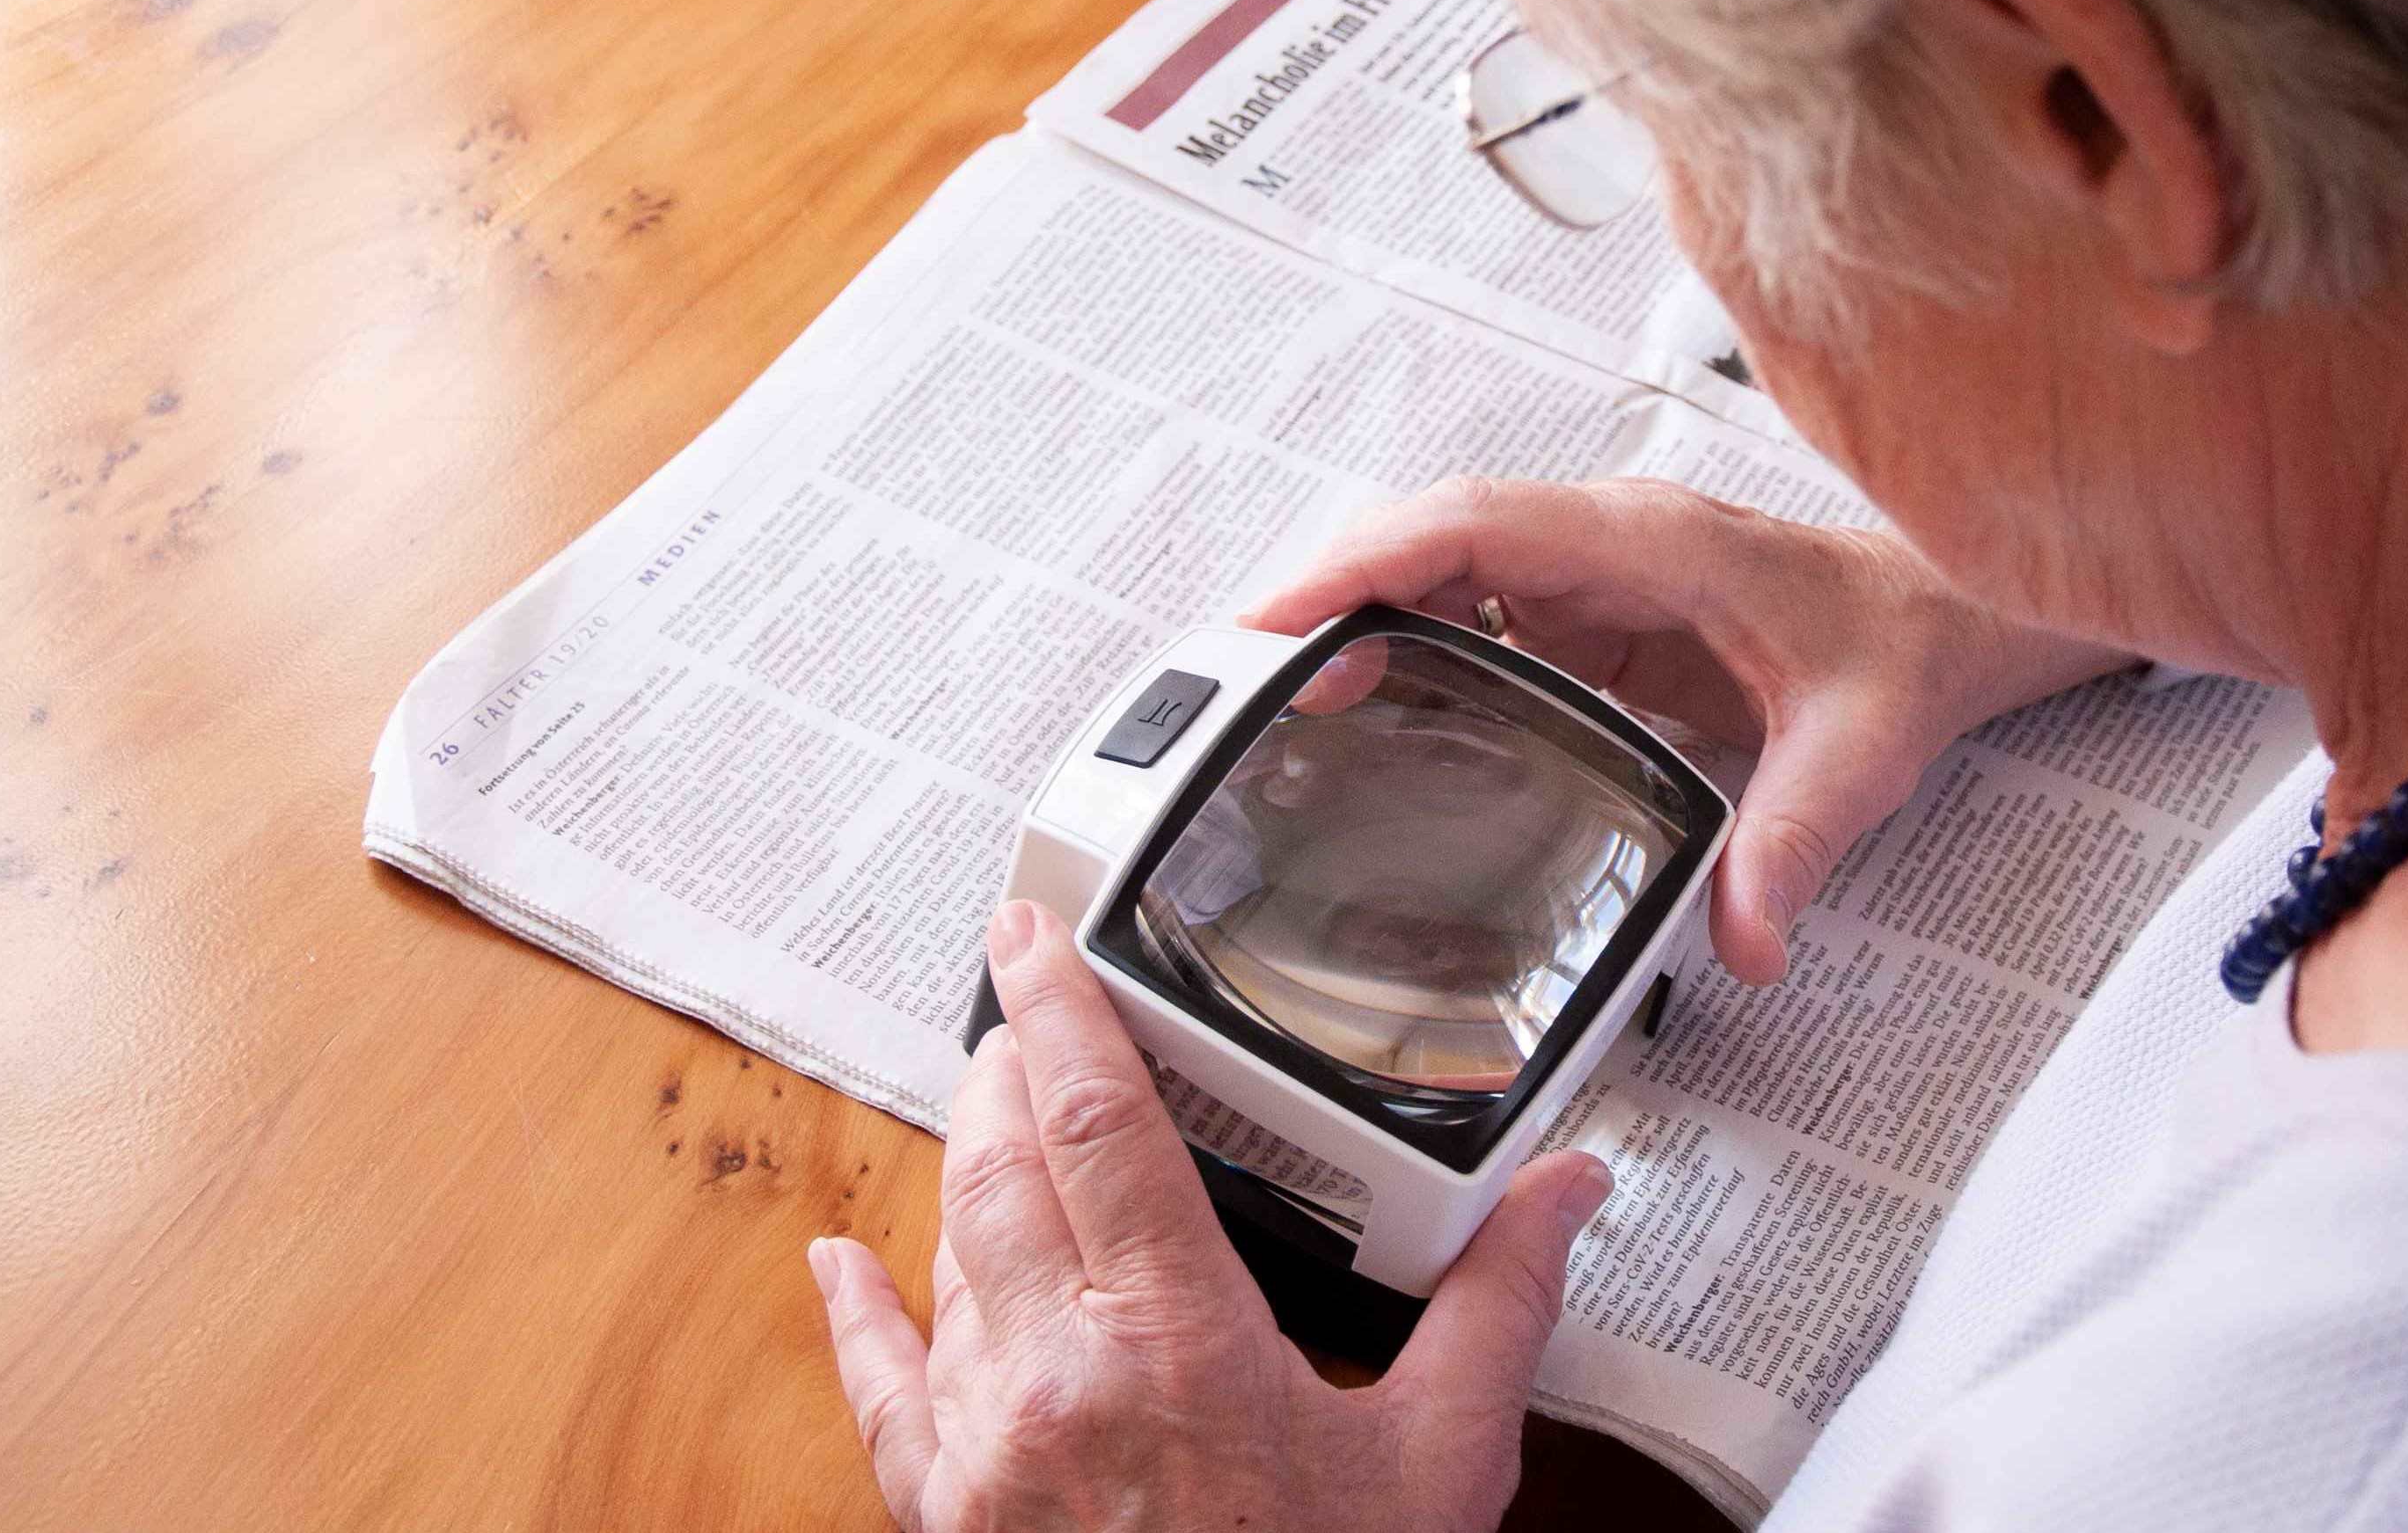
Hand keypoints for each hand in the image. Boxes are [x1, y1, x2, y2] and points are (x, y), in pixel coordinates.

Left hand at [809, 900, 1614, 1532]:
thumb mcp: (1440, 1464)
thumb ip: (1495, 1309)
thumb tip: (1566, 1193)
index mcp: (1174, 1340)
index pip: (1093, 1124)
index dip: (1057, 1009)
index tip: (1027, 932)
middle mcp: (1054, 1380)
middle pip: (998, 1166)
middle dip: (1008, 1071)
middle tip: (1028, 1013)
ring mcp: (984, 1452)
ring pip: (947, 1257)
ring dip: (967, 1171)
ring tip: (997, 1118)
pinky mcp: (946, 1520)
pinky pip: (877, 1395)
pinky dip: (859, 1313)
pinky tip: (841, 1261)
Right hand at [1244, 476, 2136, 982]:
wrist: (1947, 620)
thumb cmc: (1904, 647)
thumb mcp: (1860, 749)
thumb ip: (1799, 843)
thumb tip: (1749, 942)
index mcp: (1647, 542)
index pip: (1473, 527)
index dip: (1366, 563)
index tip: (1283, 616)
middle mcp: (1602, 543)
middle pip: (1426, 544)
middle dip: (1325, 599)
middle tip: (1234, 684)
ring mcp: (1590, 576)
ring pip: (1437, 576)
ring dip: (1353, 625)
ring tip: (1266, 705)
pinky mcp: (1590, 619)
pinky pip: (1472, 617)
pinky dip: (1404, 653)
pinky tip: (1359, 717)